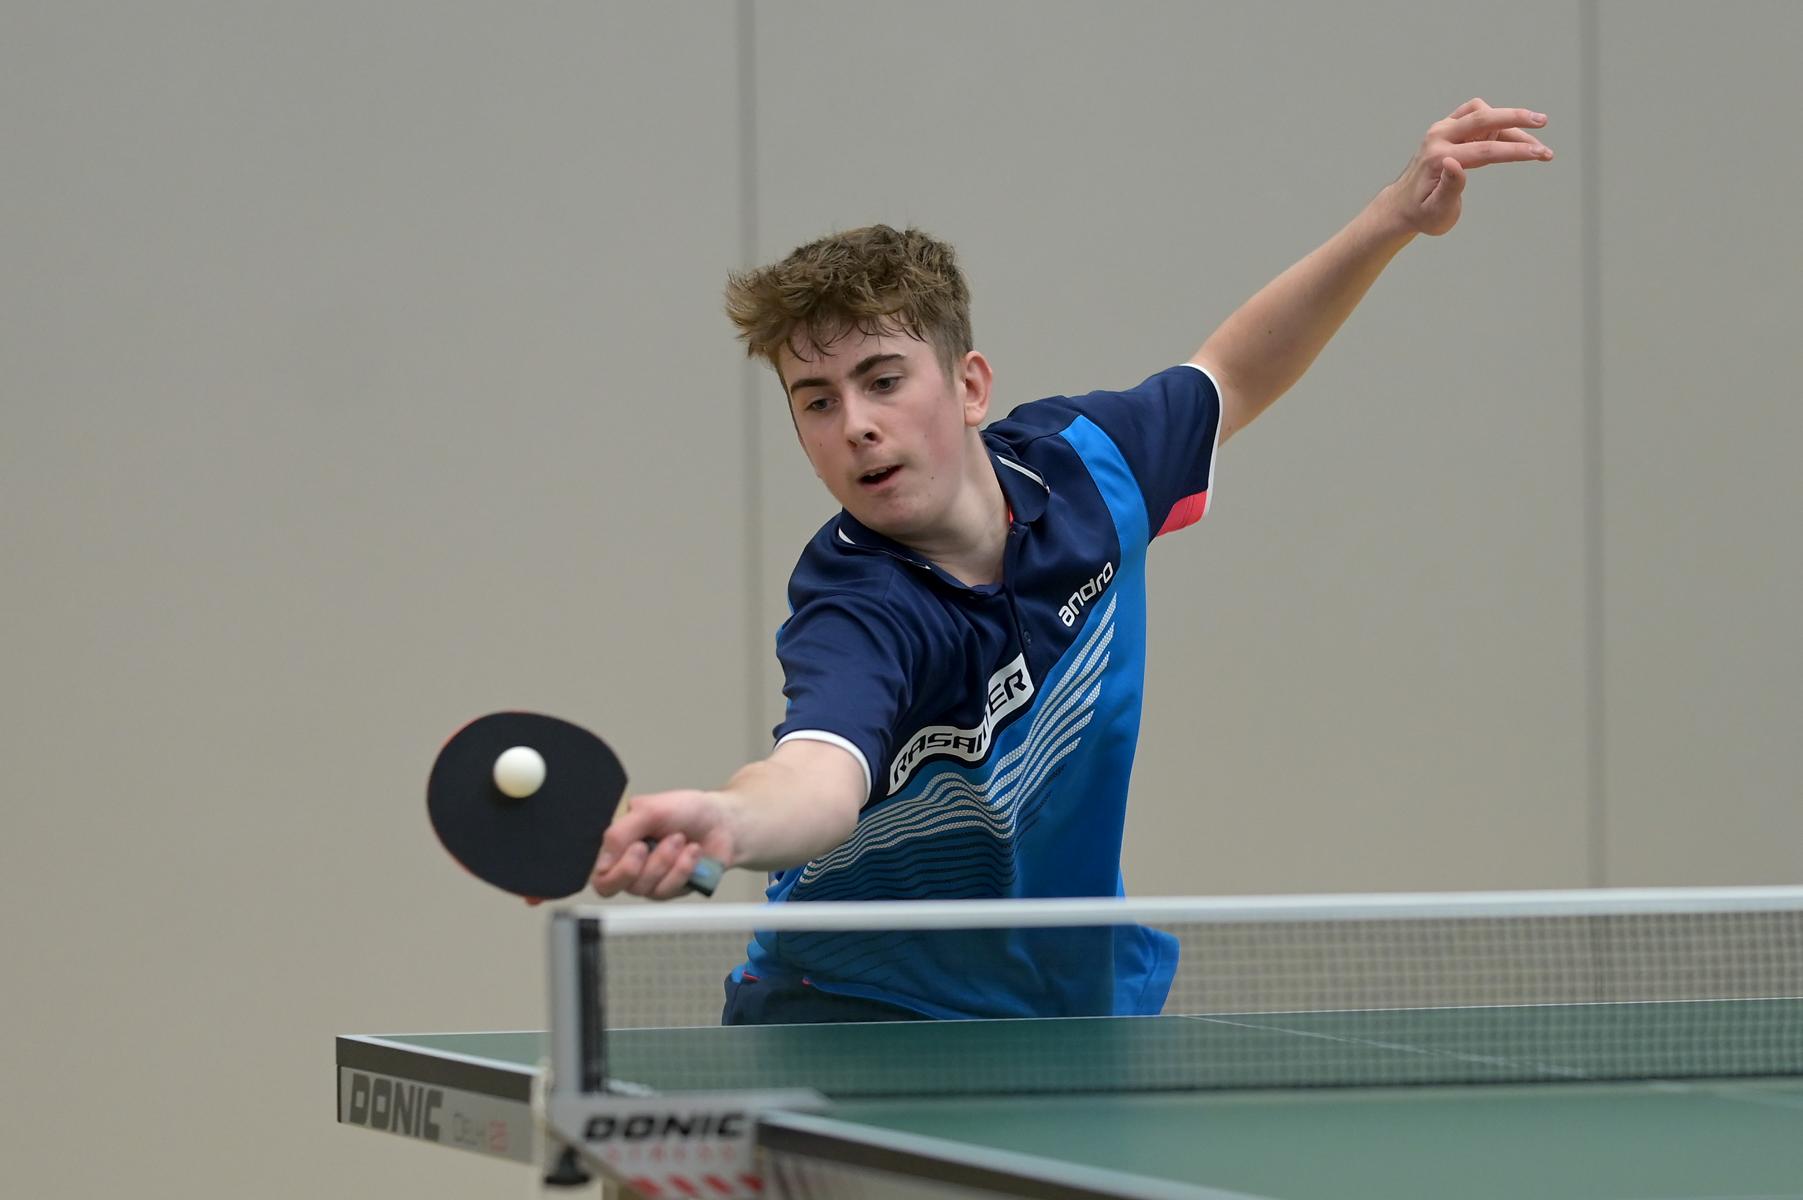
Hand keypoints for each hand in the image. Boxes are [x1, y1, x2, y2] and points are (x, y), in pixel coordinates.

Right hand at [586, 789, 736, 899]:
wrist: (723, 821)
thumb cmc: (686, 810)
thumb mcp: (649, 809)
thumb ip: (619, 832)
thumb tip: (601, 862)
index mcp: (619, 844)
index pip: (598, 873)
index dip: (612, 867)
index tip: (637, 845)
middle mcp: (631, 865)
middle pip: (612, 888)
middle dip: (638, 865)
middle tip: (655, 843)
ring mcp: (650, 880)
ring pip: (643, 888)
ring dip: (665, 861)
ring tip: (680, 839)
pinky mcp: (671, 889)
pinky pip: (667, 890)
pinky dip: (682, 868)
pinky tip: (692, 852)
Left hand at [1381, 98, 1553, 237]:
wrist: (1402, 206)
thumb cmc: (1422, 214)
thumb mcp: (1436, 212)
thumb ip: (1448, 189)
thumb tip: (1454, 163)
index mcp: (1437, 158)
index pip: (1484, 150)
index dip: (1515, 152)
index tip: (1541, 154)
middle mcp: (1438, 137)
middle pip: (1482, 118)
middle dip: (1515, 118)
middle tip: (1543, 121)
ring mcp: (1441, 129)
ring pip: (1483, 115)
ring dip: (1509, 125)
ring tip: (1532, 148)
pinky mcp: (1447, 128)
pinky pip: (1477, 116)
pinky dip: (1497, 123)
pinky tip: (1511, 140)